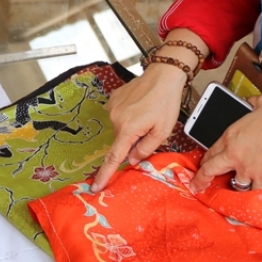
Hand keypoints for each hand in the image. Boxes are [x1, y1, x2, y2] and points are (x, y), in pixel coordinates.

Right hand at [92, 64, 188, 190]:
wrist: (163, 74)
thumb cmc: (166, 101)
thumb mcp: (163, 130)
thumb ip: (146, 148)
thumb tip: (133, 159)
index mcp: (128, 129)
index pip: (114, 157)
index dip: (105, 174)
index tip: (96, 187)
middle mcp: (116, 118)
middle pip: (121, 141)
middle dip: (133, 141)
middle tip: (150, 128)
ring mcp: (113, 107)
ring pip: (121, 128)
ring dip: (132, 128)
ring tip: (147, 113)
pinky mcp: (113, 99)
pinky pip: (119, 115)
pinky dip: (129, 116)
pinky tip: (140, 106)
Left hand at [193, 93, 261, 191]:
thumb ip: (252, 102)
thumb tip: (252, 101)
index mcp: (231, 136)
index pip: (211, 151)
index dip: (205, 159)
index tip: (203, 163)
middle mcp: (234, 154)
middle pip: (211, 170)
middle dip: (202, 179)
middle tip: (197, 185)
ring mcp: (247, 169)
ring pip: (233, 184)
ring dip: (234, 186)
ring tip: (232, 191)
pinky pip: (255, 192)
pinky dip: (255, 196)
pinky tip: (253, 201)